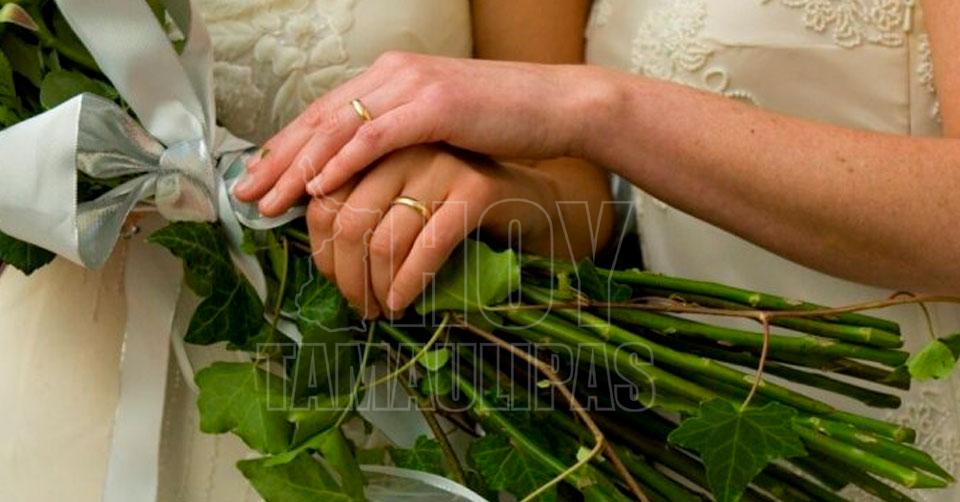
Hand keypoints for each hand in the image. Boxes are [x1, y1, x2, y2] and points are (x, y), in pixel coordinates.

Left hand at [234, 52, 612, 215]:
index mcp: (392, 76)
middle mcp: (394, 74)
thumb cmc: (504, 123)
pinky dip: (343, 161)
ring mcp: (414, 87)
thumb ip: (403, 136)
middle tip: (246, 193)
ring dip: (299, 166)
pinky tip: (319, 186)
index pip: (326, 111)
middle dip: (279, 158)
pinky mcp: (436, 107)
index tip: (260, 176)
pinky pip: (377, 136)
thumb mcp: (443, 125)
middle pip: (320, 118)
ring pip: (338, 127)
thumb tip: (368, 172)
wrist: (557, 104)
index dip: (288, 145)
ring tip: (271, 200)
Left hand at [307, 145, 554, 317]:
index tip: (328, 280)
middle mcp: (405, 148)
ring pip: (384, 238)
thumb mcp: (403, 199)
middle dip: (345, 275)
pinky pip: (428, 246)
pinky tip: (402, 302)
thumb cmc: (455, 207)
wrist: (528, 201)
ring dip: (376, 287)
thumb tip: (319, 255)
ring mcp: (442, 167)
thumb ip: (363, 209)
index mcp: (377, 146)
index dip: (319, 247)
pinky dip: (409, 283)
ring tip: (380, 310)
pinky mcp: (476, 190)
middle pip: (349, 221)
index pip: (323, 197)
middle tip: (356, 305)